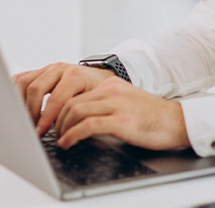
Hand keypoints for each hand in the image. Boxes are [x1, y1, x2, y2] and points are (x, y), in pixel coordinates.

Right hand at [13, 63, 114, 135]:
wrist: (98, 77)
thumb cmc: (97, 93)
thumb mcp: (93, 103)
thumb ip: (78, 113)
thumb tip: (65, 133)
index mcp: (75, 75)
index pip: (55, 99)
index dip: (45, 119)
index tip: (39, 133)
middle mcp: (59, 68)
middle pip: (35, 88)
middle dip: (31, 112)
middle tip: (31, 129)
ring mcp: (47, 68)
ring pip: (24, 82)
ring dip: (22, 103)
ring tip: (25, 120)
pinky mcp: (39, 71)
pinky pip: (20, 78)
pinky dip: (16, 92)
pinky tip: (18, 106)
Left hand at [55, 76, 190, 150]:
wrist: (177, 121)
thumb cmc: (149, 115)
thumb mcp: (122, 101)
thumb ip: (102, 104)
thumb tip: (77, 117)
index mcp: (108, 85)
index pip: (74, 94)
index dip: (58, 109)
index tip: (52, 121)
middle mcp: (110, 91)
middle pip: (70, 101)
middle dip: (56, 119)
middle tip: (52, 132)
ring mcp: (116, 104)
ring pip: (75, 111)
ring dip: (62, 128)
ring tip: (59, 140)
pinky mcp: (122, 121)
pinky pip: (88, 126)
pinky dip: (72, 135)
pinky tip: (67, 143)